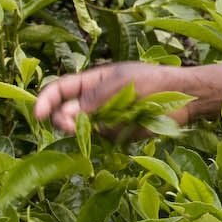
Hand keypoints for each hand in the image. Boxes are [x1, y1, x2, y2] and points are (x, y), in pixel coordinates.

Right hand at [34, 62, 193, 134]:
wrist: (183, 97)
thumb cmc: (154, 81)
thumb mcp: (123, 82)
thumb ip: (95, 98)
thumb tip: (66, 113)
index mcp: (92, 82)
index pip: (59, 89)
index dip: (46, 100)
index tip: (38, 114)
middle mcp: (92, 101)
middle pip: (62, 112)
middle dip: (60, 119)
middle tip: (68, 125)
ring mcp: (102, 118)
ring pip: (77, 128)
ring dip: (77, 131)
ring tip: (88, 130)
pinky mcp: (114, 134)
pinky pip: (97, 139)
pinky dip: (95, 141)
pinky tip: (103, 136)